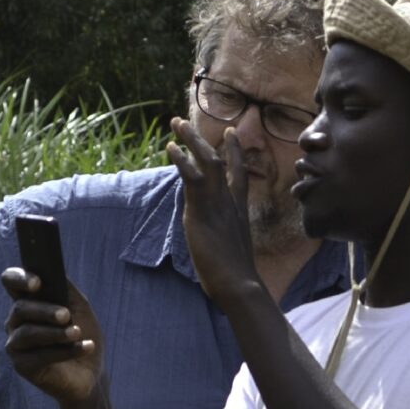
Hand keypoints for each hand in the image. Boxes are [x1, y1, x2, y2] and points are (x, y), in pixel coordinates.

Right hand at [2, 269, 102, 400]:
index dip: (19, 278)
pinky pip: (39, 356)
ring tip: (77, 333)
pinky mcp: (22, 366)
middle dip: (45, 311)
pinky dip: (65, 351)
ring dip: (56, 333)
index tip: (38, 283)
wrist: (91, 371)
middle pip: (20, 308)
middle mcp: (16, 321)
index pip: (11, 281)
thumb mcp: (79, 307)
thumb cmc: (82, 334)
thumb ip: (66, 289)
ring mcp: (16, 344)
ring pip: (27, 333)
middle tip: (66, 315)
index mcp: (28, 301)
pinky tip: (86, 347)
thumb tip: (55, 273)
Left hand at [166, 117, 257, 301]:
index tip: (230, 133)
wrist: (239, 285)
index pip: (239, 175)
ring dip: (190, 140)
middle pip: (220, 161)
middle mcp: (230, 202)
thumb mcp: (232, 254)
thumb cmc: (236, 280)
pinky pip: (192, 177)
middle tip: (186, 123)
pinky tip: (170, 147)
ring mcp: (217, 204)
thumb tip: (220, 249)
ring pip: (207, 162)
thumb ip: (225, 242)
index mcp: (239, 212)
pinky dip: (181, 160)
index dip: (234, 153)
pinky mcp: (202, 210)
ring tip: (176, 123)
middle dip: (203, 140)